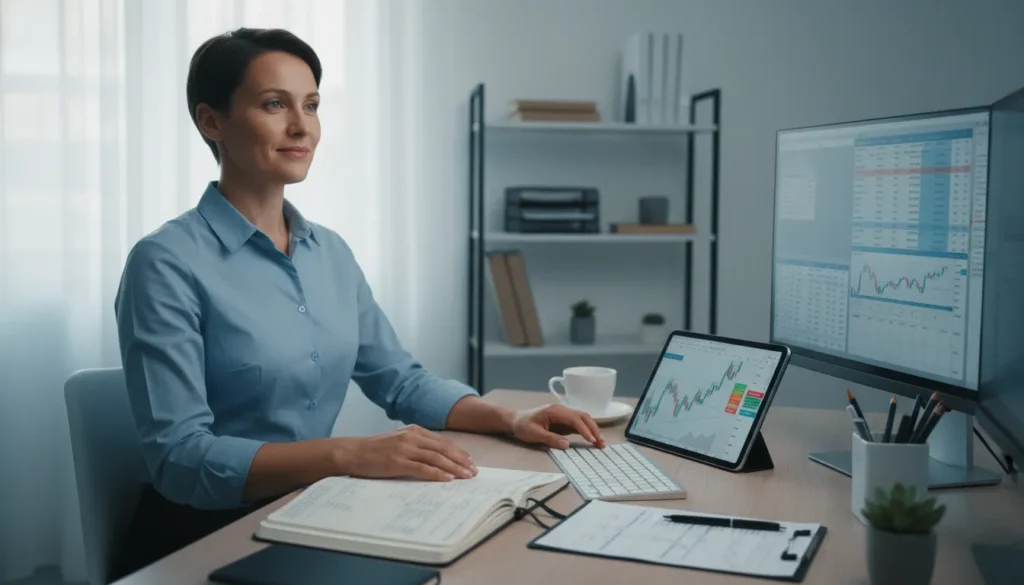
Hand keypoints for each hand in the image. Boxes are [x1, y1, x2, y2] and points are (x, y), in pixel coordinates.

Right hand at [333, 425, 477, 481]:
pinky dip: (438, 474)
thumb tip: (435, 457)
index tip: (470, 461)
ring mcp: (405, 449)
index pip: (442, 442)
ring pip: (437, 458)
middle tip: (474, 471)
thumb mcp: (398, 441)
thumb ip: (415, 445)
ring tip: (466, 477)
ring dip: (454, 468)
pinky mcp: (398, 462)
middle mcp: (412, 437)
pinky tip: (448, 479)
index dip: (458, 452)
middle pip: (444, 449)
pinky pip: (423, 469)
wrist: (352, 452)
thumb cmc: (374, 450)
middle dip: (461, 460)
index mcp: (414, 430)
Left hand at [511, 403, 605, 448]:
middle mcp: (562, 410)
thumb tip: (567, 445)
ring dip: (593, 430)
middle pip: (583, 416)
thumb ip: (550, 438)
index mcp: (555, 411)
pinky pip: (579, 425)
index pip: (574, 419)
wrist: (516, 420)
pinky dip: (587, 431)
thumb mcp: (534, 434)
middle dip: (594, 429)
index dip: (584, 429)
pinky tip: (593, 440)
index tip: (591, 440)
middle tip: (601, 443)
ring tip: (601, 443)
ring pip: (583, 419)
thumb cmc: (523, 426)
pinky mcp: (564, 421)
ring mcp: (564, 415)